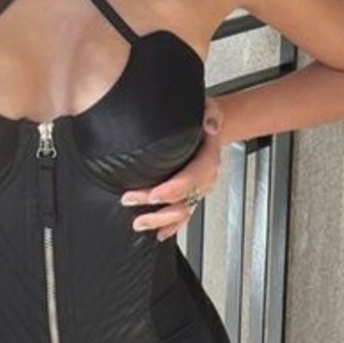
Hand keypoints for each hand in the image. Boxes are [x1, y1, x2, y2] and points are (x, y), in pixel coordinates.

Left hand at [120, 97, 224, 241]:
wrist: (210, 126)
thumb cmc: (205, 117)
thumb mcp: (210, 109)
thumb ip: (211, 115)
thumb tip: (209, 126)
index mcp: (209, 159)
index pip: (193, 178)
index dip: (173, 189)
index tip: (153, 194)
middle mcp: (205, 178)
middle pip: (183, 199)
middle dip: (158, 206)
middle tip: (132, 200)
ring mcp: (198, 189)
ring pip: (182, 211)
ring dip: (160, 220)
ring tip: (138, 221)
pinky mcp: (190, 195)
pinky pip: (184, 216)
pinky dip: (172, 227)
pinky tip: (159, 233)